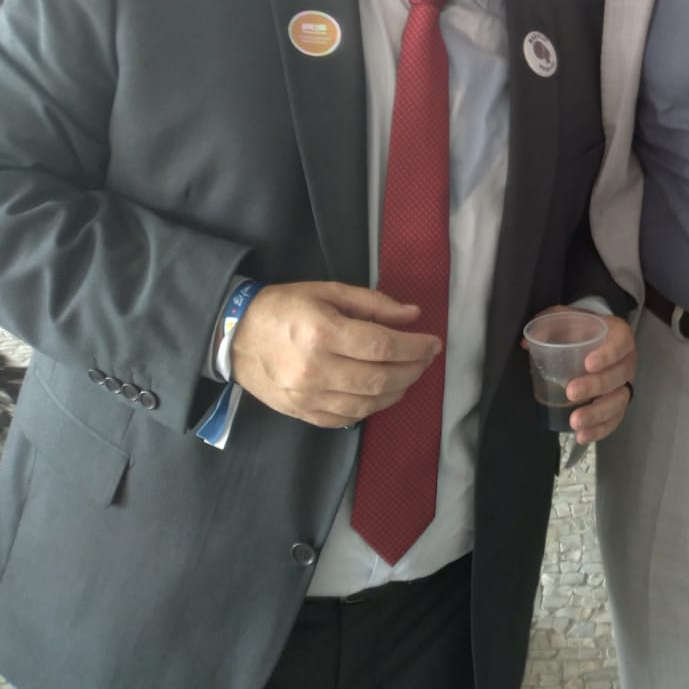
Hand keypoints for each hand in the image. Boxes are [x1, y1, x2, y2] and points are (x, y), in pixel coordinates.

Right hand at [230, 281, 440, 427]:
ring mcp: (307, 397)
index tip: (433, 343)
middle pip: (380, 379)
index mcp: (323, 334)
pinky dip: (370, 408)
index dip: (415, 347)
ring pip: (367, 404)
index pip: (383, 346)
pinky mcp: (301, 413)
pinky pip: (345, 419)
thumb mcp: (328, 291)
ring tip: (408, 375)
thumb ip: (373, 304)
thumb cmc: (284, 307)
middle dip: (412, 370)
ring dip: (397, 392)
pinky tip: (380, 394)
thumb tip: (412, 316)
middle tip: (425, 360)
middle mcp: (316, 370)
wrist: (233, 336)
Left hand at [522, 306, 636, 442]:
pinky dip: (600, 430)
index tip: (588, 363)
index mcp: (619, 336)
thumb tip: (526, 343)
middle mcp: (627, 361)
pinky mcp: (618, 403)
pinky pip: (615, 419)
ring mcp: (624, 384)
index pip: (620, 344)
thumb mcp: (566, 318)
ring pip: (619, 402)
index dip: (608, 355)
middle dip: (596, 386)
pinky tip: (582, 436)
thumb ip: (548, 324)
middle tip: (571, 392)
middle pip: (619, 376)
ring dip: (597, 414)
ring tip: (575, 422)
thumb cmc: (581, 328)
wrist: (595, 339)